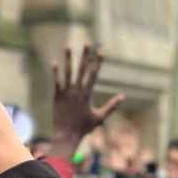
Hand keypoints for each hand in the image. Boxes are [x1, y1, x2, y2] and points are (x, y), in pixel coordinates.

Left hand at [50, 45, 124, 159]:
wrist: (67, 135)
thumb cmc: (84, 127)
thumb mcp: (100, 117)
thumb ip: (112, 106)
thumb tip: (123, 96)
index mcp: (88, 94)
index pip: (94, 74)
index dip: (98, 61)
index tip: (101, 50)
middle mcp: (77, 90)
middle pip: (82, 69)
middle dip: (85, 55)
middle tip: (87, 42)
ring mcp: (66, 92)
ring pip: (68, 72)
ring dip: (68, 58)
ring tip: (68, 45)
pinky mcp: (57, 96)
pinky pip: (56, 81)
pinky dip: (55, 72)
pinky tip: (54, 61)